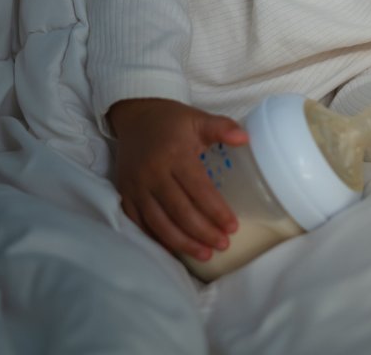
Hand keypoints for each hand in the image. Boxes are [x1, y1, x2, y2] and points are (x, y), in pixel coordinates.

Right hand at [108, 98, 248, 261]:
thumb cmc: (171, 121)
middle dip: (202, 232)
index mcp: (174, 154)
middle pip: (179, 211)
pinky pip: (140, 224)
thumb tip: (245, 139)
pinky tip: (175, 250)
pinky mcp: (125, 194)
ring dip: (182, 242)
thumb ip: (222, 128)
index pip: (198, 189)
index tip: (233, 226)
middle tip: (223, 244)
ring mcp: (136, 186)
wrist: (134, 116)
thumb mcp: (197, 119)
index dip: (216, 210)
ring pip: (159, 222)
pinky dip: (157, 239)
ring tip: (204, 254)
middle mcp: (153, 173)